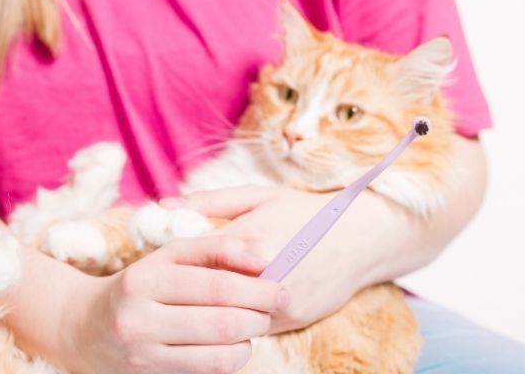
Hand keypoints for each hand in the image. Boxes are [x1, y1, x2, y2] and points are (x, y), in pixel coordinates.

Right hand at [66, 236, 289, 373]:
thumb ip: (212, 249)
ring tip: (253, 325)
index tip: (282, 288)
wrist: (84, 327)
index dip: (257, 289)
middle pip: (222, 322)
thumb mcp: (166, 258)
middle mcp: (139, 319)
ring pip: (220, 355)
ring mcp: (143, 355)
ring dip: (249, 340)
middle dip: (259, 315)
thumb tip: (262, 259)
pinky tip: (233, 344)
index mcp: (144, 280)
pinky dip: (232, 358)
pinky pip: (209, 372)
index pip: (215, 285)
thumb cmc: (139, 285)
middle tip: (272, 307)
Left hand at [162, 186, 375, 332]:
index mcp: (246, 240)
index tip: (166, 264)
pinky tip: (229, 309)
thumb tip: (164, 206)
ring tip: (197, 301)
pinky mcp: (290, 320)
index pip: (190, 261)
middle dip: (186, 293)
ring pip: (225, 317)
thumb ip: (209, 201)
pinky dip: (235, 321)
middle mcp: (260, 276)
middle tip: (176, 289)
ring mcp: (277, 302)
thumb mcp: (257, 195)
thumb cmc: (304, 211)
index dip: (173, 264)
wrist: (361, 236)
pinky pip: (249, 328)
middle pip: (203, 294)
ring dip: (208, 310)